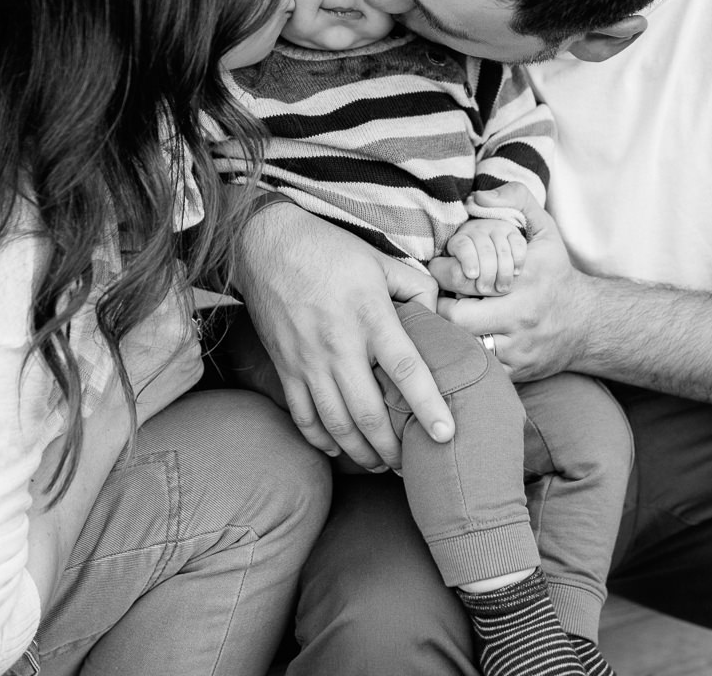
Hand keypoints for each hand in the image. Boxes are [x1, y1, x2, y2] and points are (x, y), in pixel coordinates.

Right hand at [232, 201, 453, 469]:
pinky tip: (340, 449)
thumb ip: (417, 289)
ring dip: (361, 453)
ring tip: (382, 465)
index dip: (428, 405)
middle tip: (413, 464)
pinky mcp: (285, 368)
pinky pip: (303, 416)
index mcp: (370, 317)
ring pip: (336, 424)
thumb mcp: (381, 260)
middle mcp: (338, 346)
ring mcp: (308, 361)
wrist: (266, 245)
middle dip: (392, 448)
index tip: (446, 433)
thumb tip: (439, 320)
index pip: (405, 369)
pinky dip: (322, 440)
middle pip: (369, 413)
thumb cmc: (330, 251)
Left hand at [430, 184, 590, 380]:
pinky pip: (478, 368)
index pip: (464, 277)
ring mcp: (519, 346)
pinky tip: (461, 340)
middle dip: (438, 306)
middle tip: (436, 296)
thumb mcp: (544, 229)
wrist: (588, 324)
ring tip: (444, 317)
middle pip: (456, 316)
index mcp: (525, 276)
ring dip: (447, 332)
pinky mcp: (517, 371)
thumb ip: (515, 199)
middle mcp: (523, 313)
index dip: (441, 273)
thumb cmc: (555, 273)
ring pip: (463, 345)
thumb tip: (476, 198)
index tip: (438, 269)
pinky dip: (464, 355)